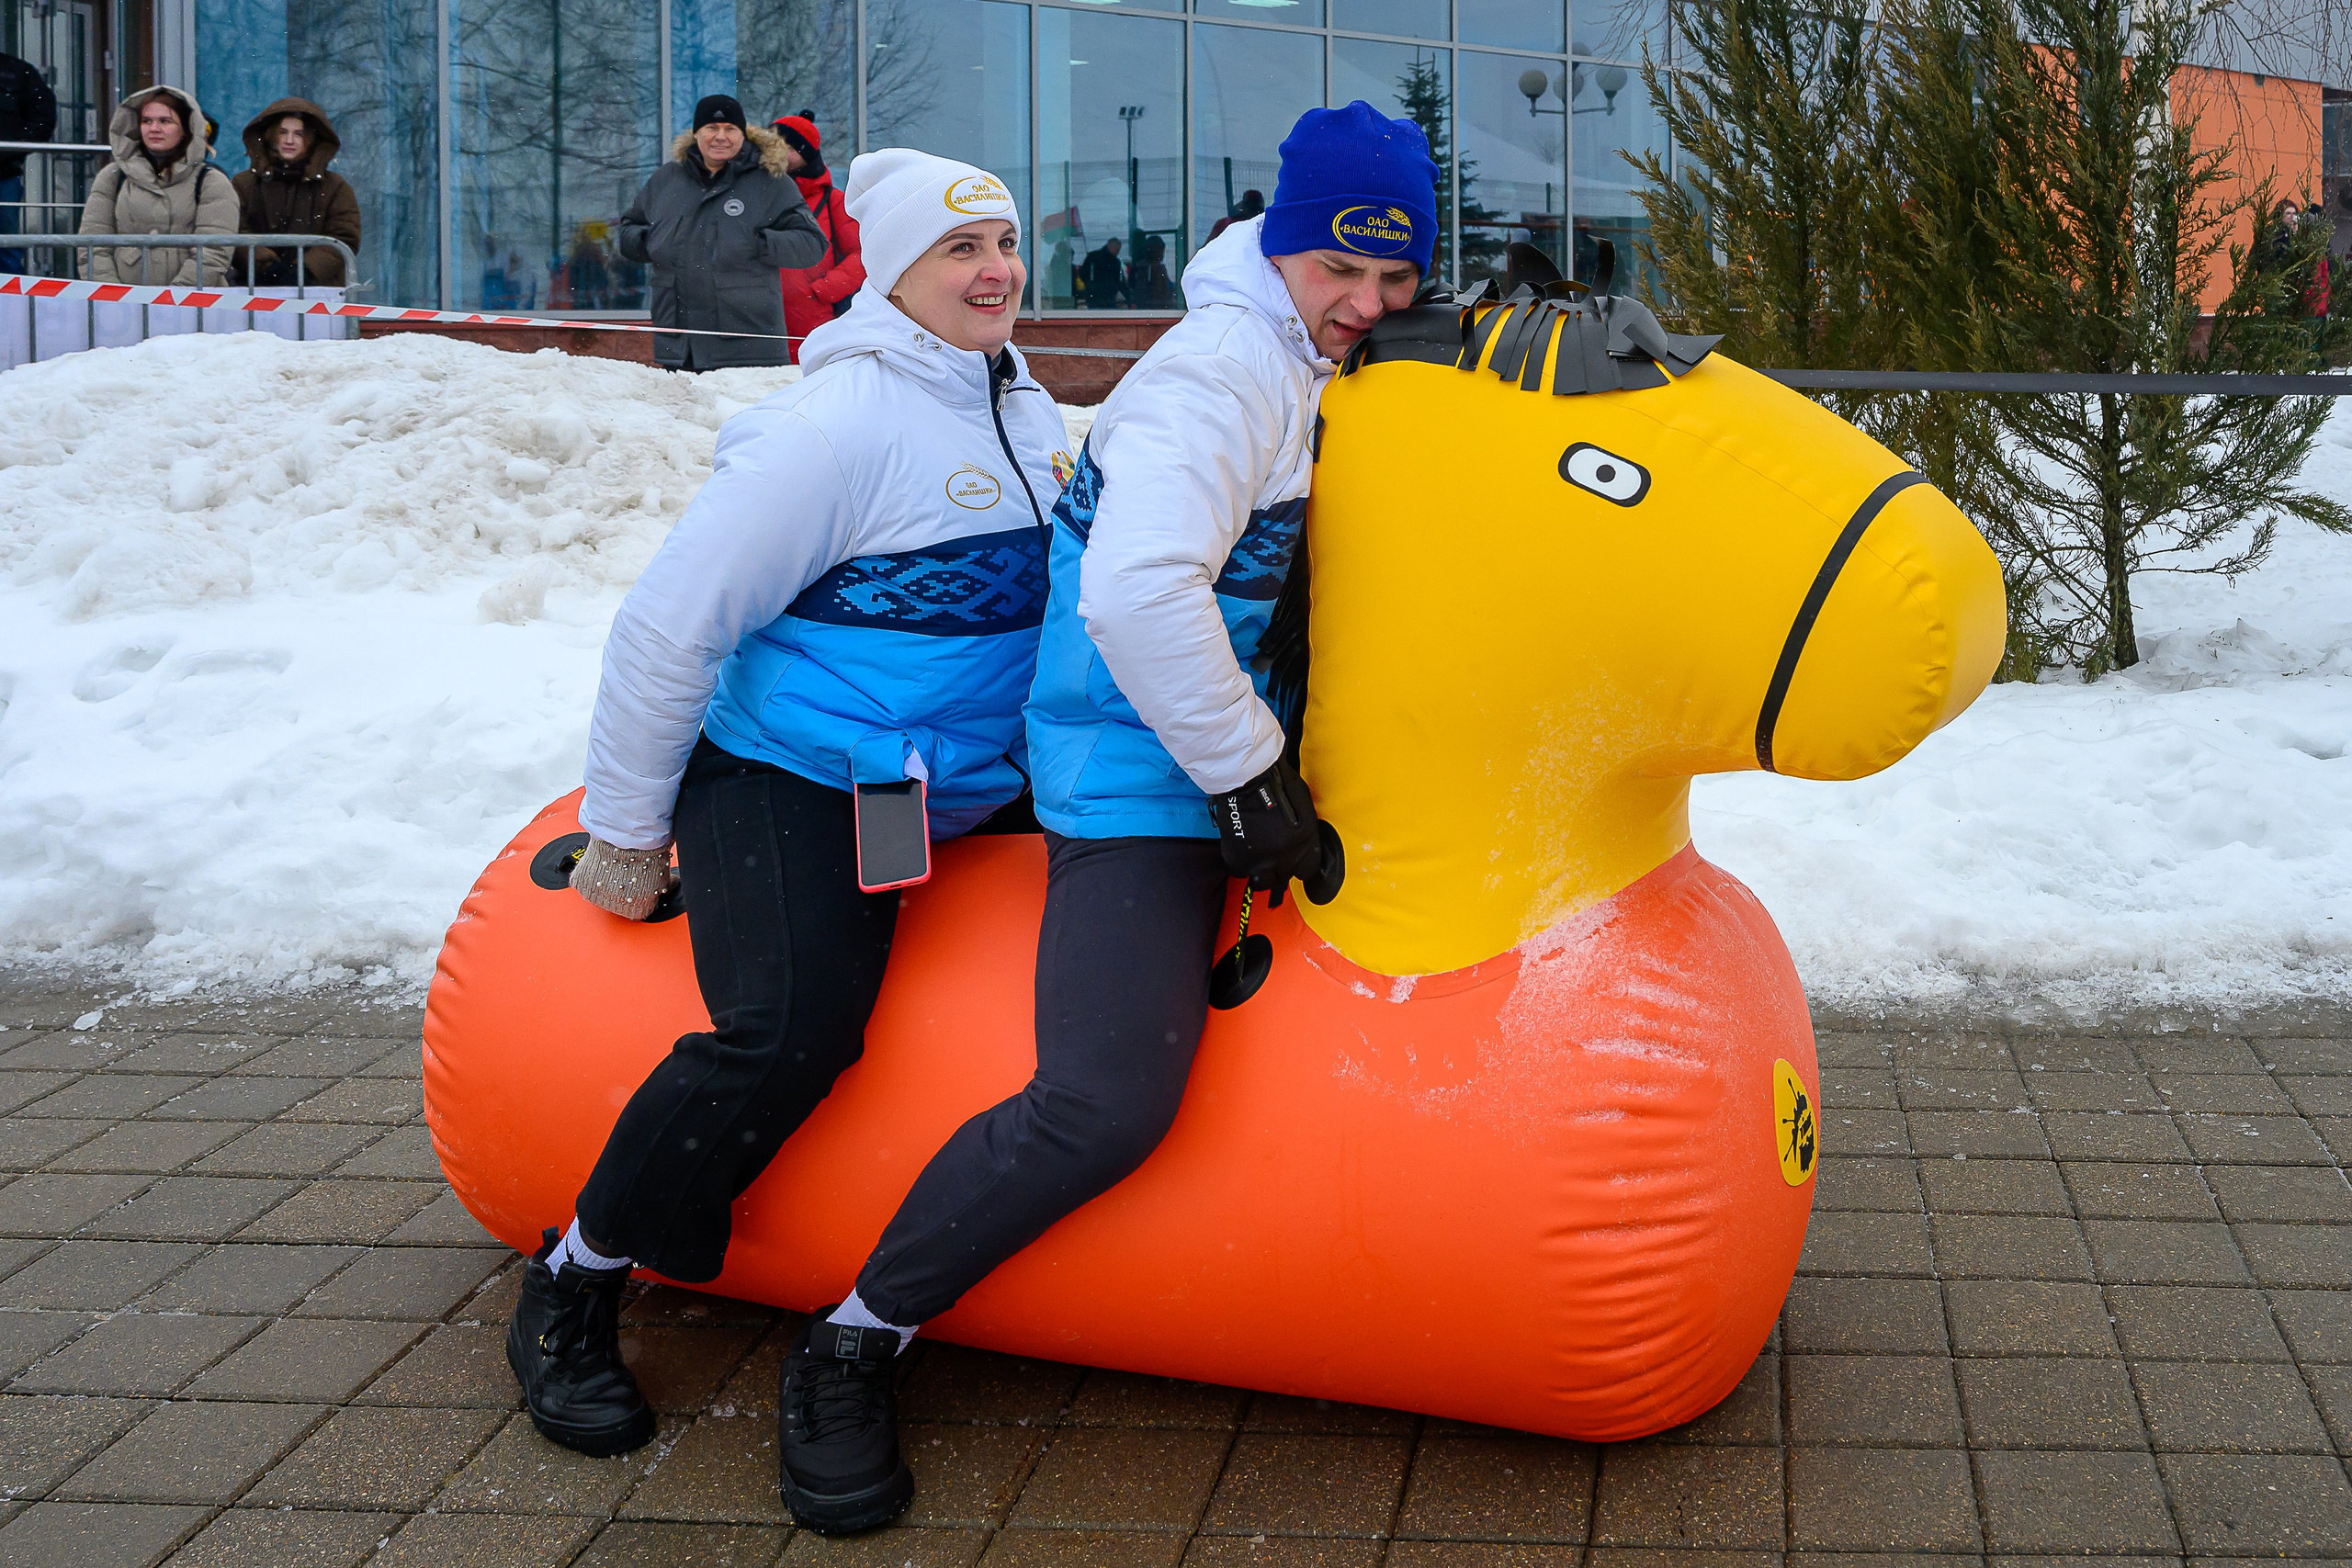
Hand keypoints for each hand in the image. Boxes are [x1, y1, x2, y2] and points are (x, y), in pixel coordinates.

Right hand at [572, 837, 674, 920]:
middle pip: (620, 904)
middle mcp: (616, 908)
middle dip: (624, 890)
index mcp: (638, 910)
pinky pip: (585, 882)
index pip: (641, 911)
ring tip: (615, 865)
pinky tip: (602, 863)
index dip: (642, 896)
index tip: (642, 887)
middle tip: (628, 872)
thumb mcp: (664, 874)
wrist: (627, 836)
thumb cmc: (647, 853)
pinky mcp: (582, 883)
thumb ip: (663, 887)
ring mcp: (596, 896)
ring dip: (607, 883)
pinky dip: (591, 874)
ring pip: (601, 893)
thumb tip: (670, 885)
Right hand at [1209, 760, 1340, 905]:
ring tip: (1257, 857)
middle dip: (1280, 868)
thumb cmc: (1276, 783)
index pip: (1309, 869)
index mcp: (1305, 843)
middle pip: (1284, 877)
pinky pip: (1241, 869)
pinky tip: (1242, 847)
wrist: (1245, 778)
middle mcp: (1284, 856)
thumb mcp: (1303, 808)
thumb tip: (1301, 844)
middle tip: (1273, 855)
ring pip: (1262, 880)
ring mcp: (1260, 860)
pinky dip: (1241, 861)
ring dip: (1260, 871)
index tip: (1295, 861)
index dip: (1301, 865)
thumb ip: (1304, 832)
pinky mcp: (1238, 858)